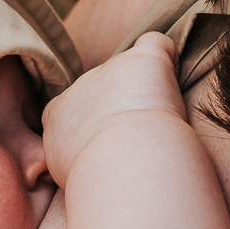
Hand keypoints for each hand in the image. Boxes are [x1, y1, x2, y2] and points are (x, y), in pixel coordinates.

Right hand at [42, 31, 183, 179]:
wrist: (126, 165)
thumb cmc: (103, 182)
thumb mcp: (69, 179)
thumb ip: (73, 160)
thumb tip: (86, 157)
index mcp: (56, 118)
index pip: (71, 114)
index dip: (93, 128)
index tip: (111, 150)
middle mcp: (78, 90)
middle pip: (100, 94)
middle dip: (120, 112)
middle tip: (140, 144)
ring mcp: (110, 71)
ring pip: (129, 76)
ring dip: (145, 96)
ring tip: (160, 126)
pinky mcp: (143, 61)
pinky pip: (156, 46)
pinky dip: (168, 59)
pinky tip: (173, 82)